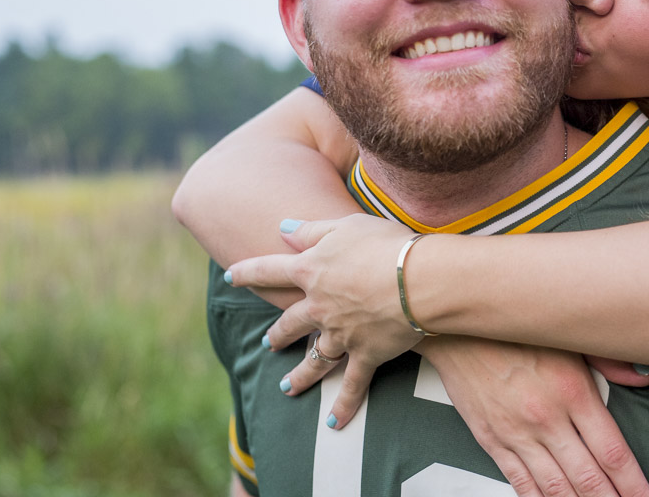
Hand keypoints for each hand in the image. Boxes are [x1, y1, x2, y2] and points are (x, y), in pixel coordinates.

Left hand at [225, 214, 423, 422]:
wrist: (419, 279)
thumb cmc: (386, 244)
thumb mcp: (347, 224)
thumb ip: (313, 230)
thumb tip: (283, 228)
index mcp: (311, 271)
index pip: (268, 271)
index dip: (246, 273)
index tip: (229, 277)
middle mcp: (318, 307)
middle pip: (289, 324)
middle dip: (276, 335)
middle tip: (267, 343)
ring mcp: (340, 335)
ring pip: (314, 360)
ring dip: (299, 376)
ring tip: (287, 387)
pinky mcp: (366, 354)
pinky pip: (353, 385)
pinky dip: (345, 406)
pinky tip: (335, 424)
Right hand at [420, 336, 648, 496]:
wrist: (459, 326)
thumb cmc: (519, 327)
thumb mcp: (571, 336)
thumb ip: (611, 360)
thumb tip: (646, 377)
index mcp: (573, 392)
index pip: (612, 452)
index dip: (633, 483)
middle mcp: (547, 420)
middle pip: (588, 478)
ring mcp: (517, 435)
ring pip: (556, 488)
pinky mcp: (492, 441)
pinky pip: (520, 483)